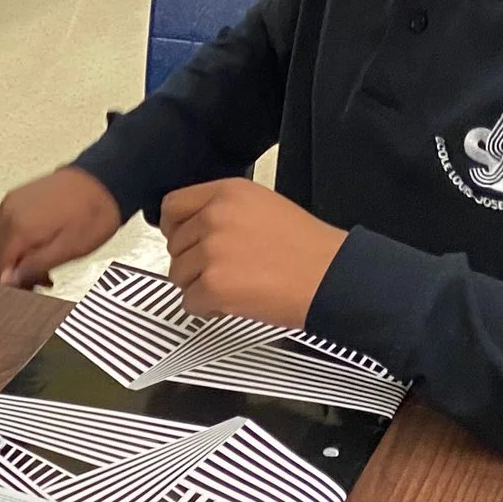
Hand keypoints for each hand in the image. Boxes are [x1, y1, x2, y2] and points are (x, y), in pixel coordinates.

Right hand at [0, 167, 123, 287]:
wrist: (105, 180)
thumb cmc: (94, 212)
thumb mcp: (69, 250)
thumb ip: (34, 266)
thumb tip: (9, 280)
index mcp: (19, 227)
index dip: (12, 284)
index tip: (29, 289)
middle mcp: (10, 212)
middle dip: (15, 272)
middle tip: (39, 280)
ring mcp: (13, 202)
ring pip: (3, 242)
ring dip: (19, 258)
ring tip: (45, 265)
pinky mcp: (20, 197)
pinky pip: (10, 227)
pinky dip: (21, 241)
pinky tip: (41, 246)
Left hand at [161, 180, 345, 323]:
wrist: (329, 277)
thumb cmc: (306, 248)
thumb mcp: (263, 206)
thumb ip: (224, 210)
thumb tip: (194, 226)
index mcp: (227, 193)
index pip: (172, 206)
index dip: (174, 227)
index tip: (182, 239)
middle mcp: (214, 217)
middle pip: (174, 245)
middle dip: (192, 262)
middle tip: (221, 270)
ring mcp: (212, 251)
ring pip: (177, 275)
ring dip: (198, 285)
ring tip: (233, 285)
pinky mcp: (213, 285)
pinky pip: (189, 302)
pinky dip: (207, 308)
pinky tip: (233, 301)